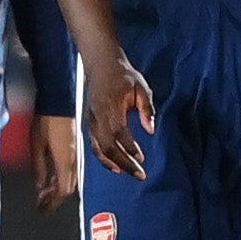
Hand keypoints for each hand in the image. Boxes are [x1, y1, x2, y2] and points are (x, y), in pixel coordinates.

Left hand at [31, 113, 78, 211]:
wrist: (60, 103)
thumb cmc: (47, 122)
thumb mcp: (37, 146)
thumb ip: (39, 168)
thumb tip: (40, 186)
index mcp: (65, 162)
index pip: (63, 191)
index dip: (52, 203)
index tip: (42, 209)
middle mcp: (73, 161)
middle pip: (68, 188)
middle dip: (55, 199)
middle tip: (42, 204)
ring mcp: (76, 155)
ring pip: (70, 180)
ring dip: (58, 189)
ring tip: (45, 193)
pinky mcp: (74, 149)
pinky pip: (70, 170)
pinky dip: (60, 179)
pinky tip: (52, 178)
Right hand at [82, 54, 155, 177]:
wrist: (101, 65)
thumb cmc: (124, 76)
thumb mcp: (141, 87)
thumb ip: (147, 108)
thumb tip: (151, 130)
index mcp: (111, 105)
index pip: (118, 132)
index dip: (129, 147)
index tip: (141, 158)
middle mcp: (98, 115)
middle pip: (108, 145)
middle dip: (124, 162)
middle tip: (139, 174)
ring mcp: (91, 120)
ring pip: (99, 148)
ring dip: (113, 163)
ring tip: (128, 173)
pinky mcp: (89, 123)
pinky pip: (95, 145)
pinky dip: (104, 158)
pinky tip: (115, 166)